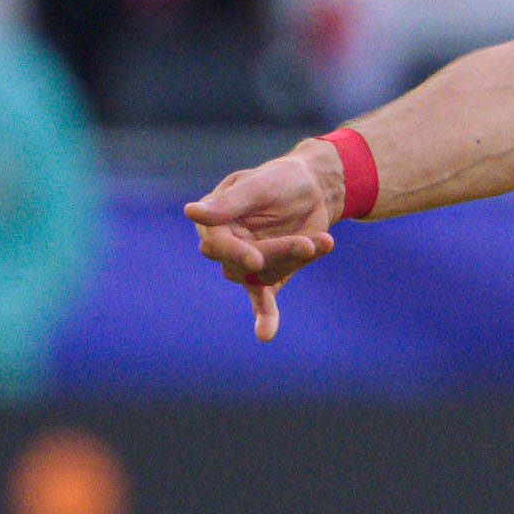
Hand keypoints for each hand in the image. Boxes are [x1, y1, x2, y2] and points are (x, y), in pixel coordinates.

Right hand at [183, 141, 347, 339]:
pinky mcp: (270, 274)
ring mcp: (247, 262)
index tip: (256, 258)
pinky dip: (265, 316)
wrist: (314, 189)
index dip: (236, 252)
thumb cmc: (281, 179)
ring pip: (264, 275)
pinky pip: (263, 299)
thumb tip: (191, 212)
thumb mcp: (258, 186)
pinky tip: (265, 334)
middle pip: (242, 264)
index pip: (217, 243)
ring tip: (322, 241)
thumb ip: (228, 203)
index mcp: (214, 219)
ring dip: (295, 262)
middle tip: (309, 244)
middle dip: (278, 254)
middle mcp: (225, 244)